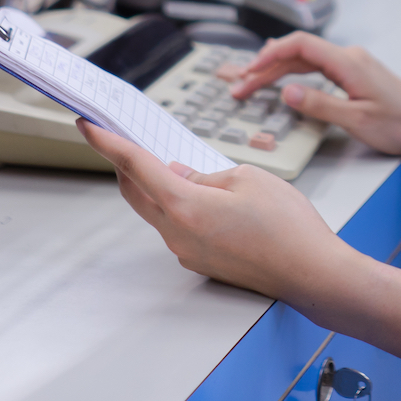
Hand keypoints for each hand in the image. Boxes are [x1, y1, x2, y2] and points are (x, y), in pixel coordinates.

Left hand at [77, 118, 360, 304]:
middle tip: (121, 138)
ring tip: (175, 163)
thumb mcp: (248, 179)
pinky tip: (202, 195)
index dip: (108, 143)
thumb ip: (205, 175)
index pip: (136, 167)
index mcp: (186, 206)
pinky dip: (179, 205)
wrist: (313, 274)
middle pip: (137, 192)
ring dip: (158, 185)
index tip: (87, 126)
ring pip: (159, 210)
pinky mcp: (202, 262)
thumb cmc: (289, 227)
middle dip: (125, 164)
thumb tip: (180, 177)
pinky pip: (178, 226)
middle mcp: (178, 234)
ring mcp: (188, 252)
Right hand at [223, 32, 400, 155]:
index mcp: (347, 62)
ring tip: (250, 83)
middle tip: (239, 87)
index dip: (270, 56)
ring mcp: (350, 64)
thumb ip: (319, 105)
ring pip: (304, 59)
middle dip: (265, 68)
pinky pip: (315, 66)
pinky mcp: (352, 73)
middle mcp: (348, 57)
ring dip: (276, 71)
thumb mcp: (357, 119)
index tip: (249, 72)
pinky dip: (293, 72)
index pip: (299, 46)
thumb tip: (286, 92)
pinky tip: (280, 78)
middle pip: (297, 52)